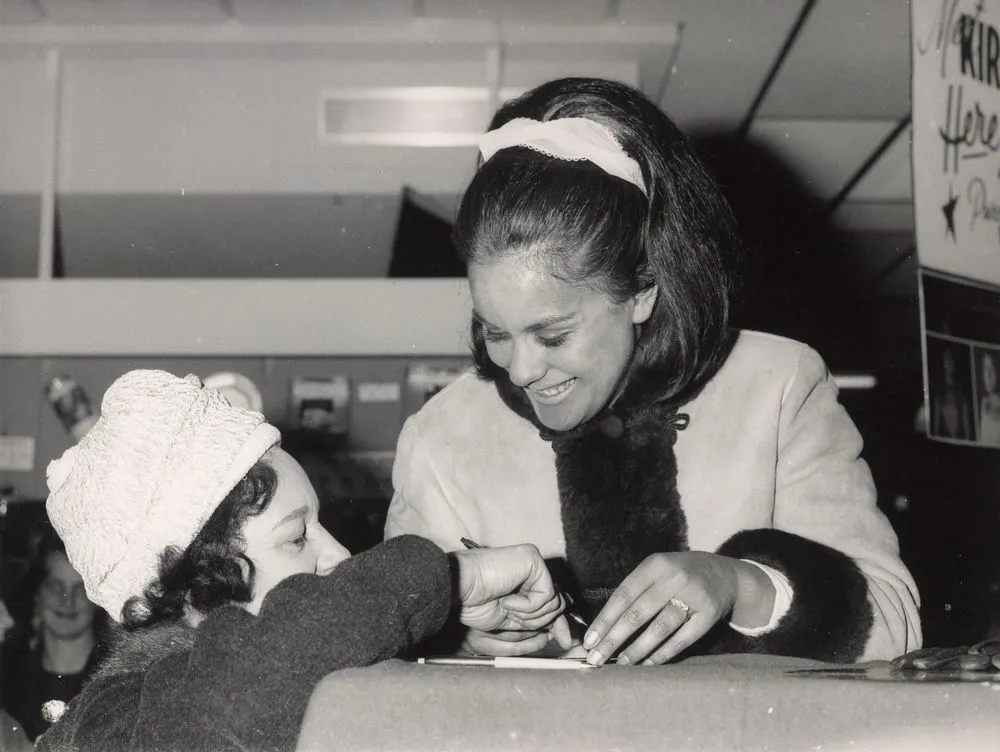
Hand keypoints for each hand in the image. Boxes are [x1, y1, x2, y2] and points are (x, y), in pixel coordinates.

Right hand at [451, 544, 571, 652]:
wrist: (459, 590)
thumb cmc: (475, 602)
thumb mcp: (514, 619)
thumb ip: (538, 621)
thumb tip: (564, 633)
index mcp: (527, 581)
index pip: (554, 602)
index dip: (557, 622)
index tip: (563, 640)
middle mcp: (533, 569)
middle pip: (559, 603)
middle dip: (541, 620)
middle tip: (516, 617)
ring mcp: (534, 563)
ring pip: (554, 601)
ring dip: (529, 614)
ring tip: (507, 606)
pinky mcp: (533, 560)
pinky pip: (546, 594)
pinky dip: (527, 606)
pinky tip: (507, 599)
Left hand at [583, 552, 772, 665]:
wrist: (725, 575)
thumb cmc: (679, 575)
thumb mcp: (657, 571)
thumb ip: (634, 591)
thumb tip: (604, 626)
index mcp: (655, 565)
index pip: (623, 595)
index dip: (604, 620)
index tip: (589, 641)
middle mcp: (674, 578)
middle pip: (637, 613)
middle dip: (614, 639)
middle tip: (596, 658)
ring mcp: (693, 596)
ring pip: (659, 628)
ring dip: (637, 650)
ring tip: (621, 664)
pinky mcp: (709, 614)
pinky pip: (682, 639)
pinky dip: (662, 654)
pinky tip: (647, 664)